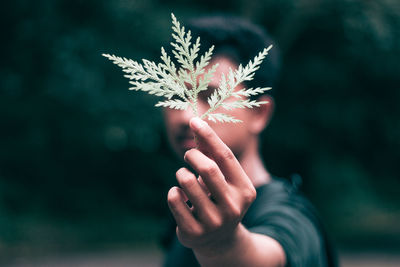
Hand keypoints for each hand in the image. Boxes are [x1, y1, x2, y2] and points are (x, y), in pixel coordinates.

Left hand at [167, 117, 256, 256]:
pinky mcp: (193, 232)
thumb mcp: (223, 178)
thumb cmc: (220, 198)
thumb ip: (211, 153)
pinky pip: (174, 198)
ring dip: (181, 173)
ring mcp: (213, 222)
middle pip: (207, 168)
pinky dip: (173, 192)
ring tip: (184, 178)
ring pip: (187, 182)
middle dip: (192, 155)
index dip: (209, 136)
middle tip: (188, 155)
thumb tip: (196, 124)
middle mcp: (232, 207)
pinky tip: (180, 197)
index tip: (194, 121)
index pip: (225, 156)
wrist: (219, 240)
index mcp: (244, 190)